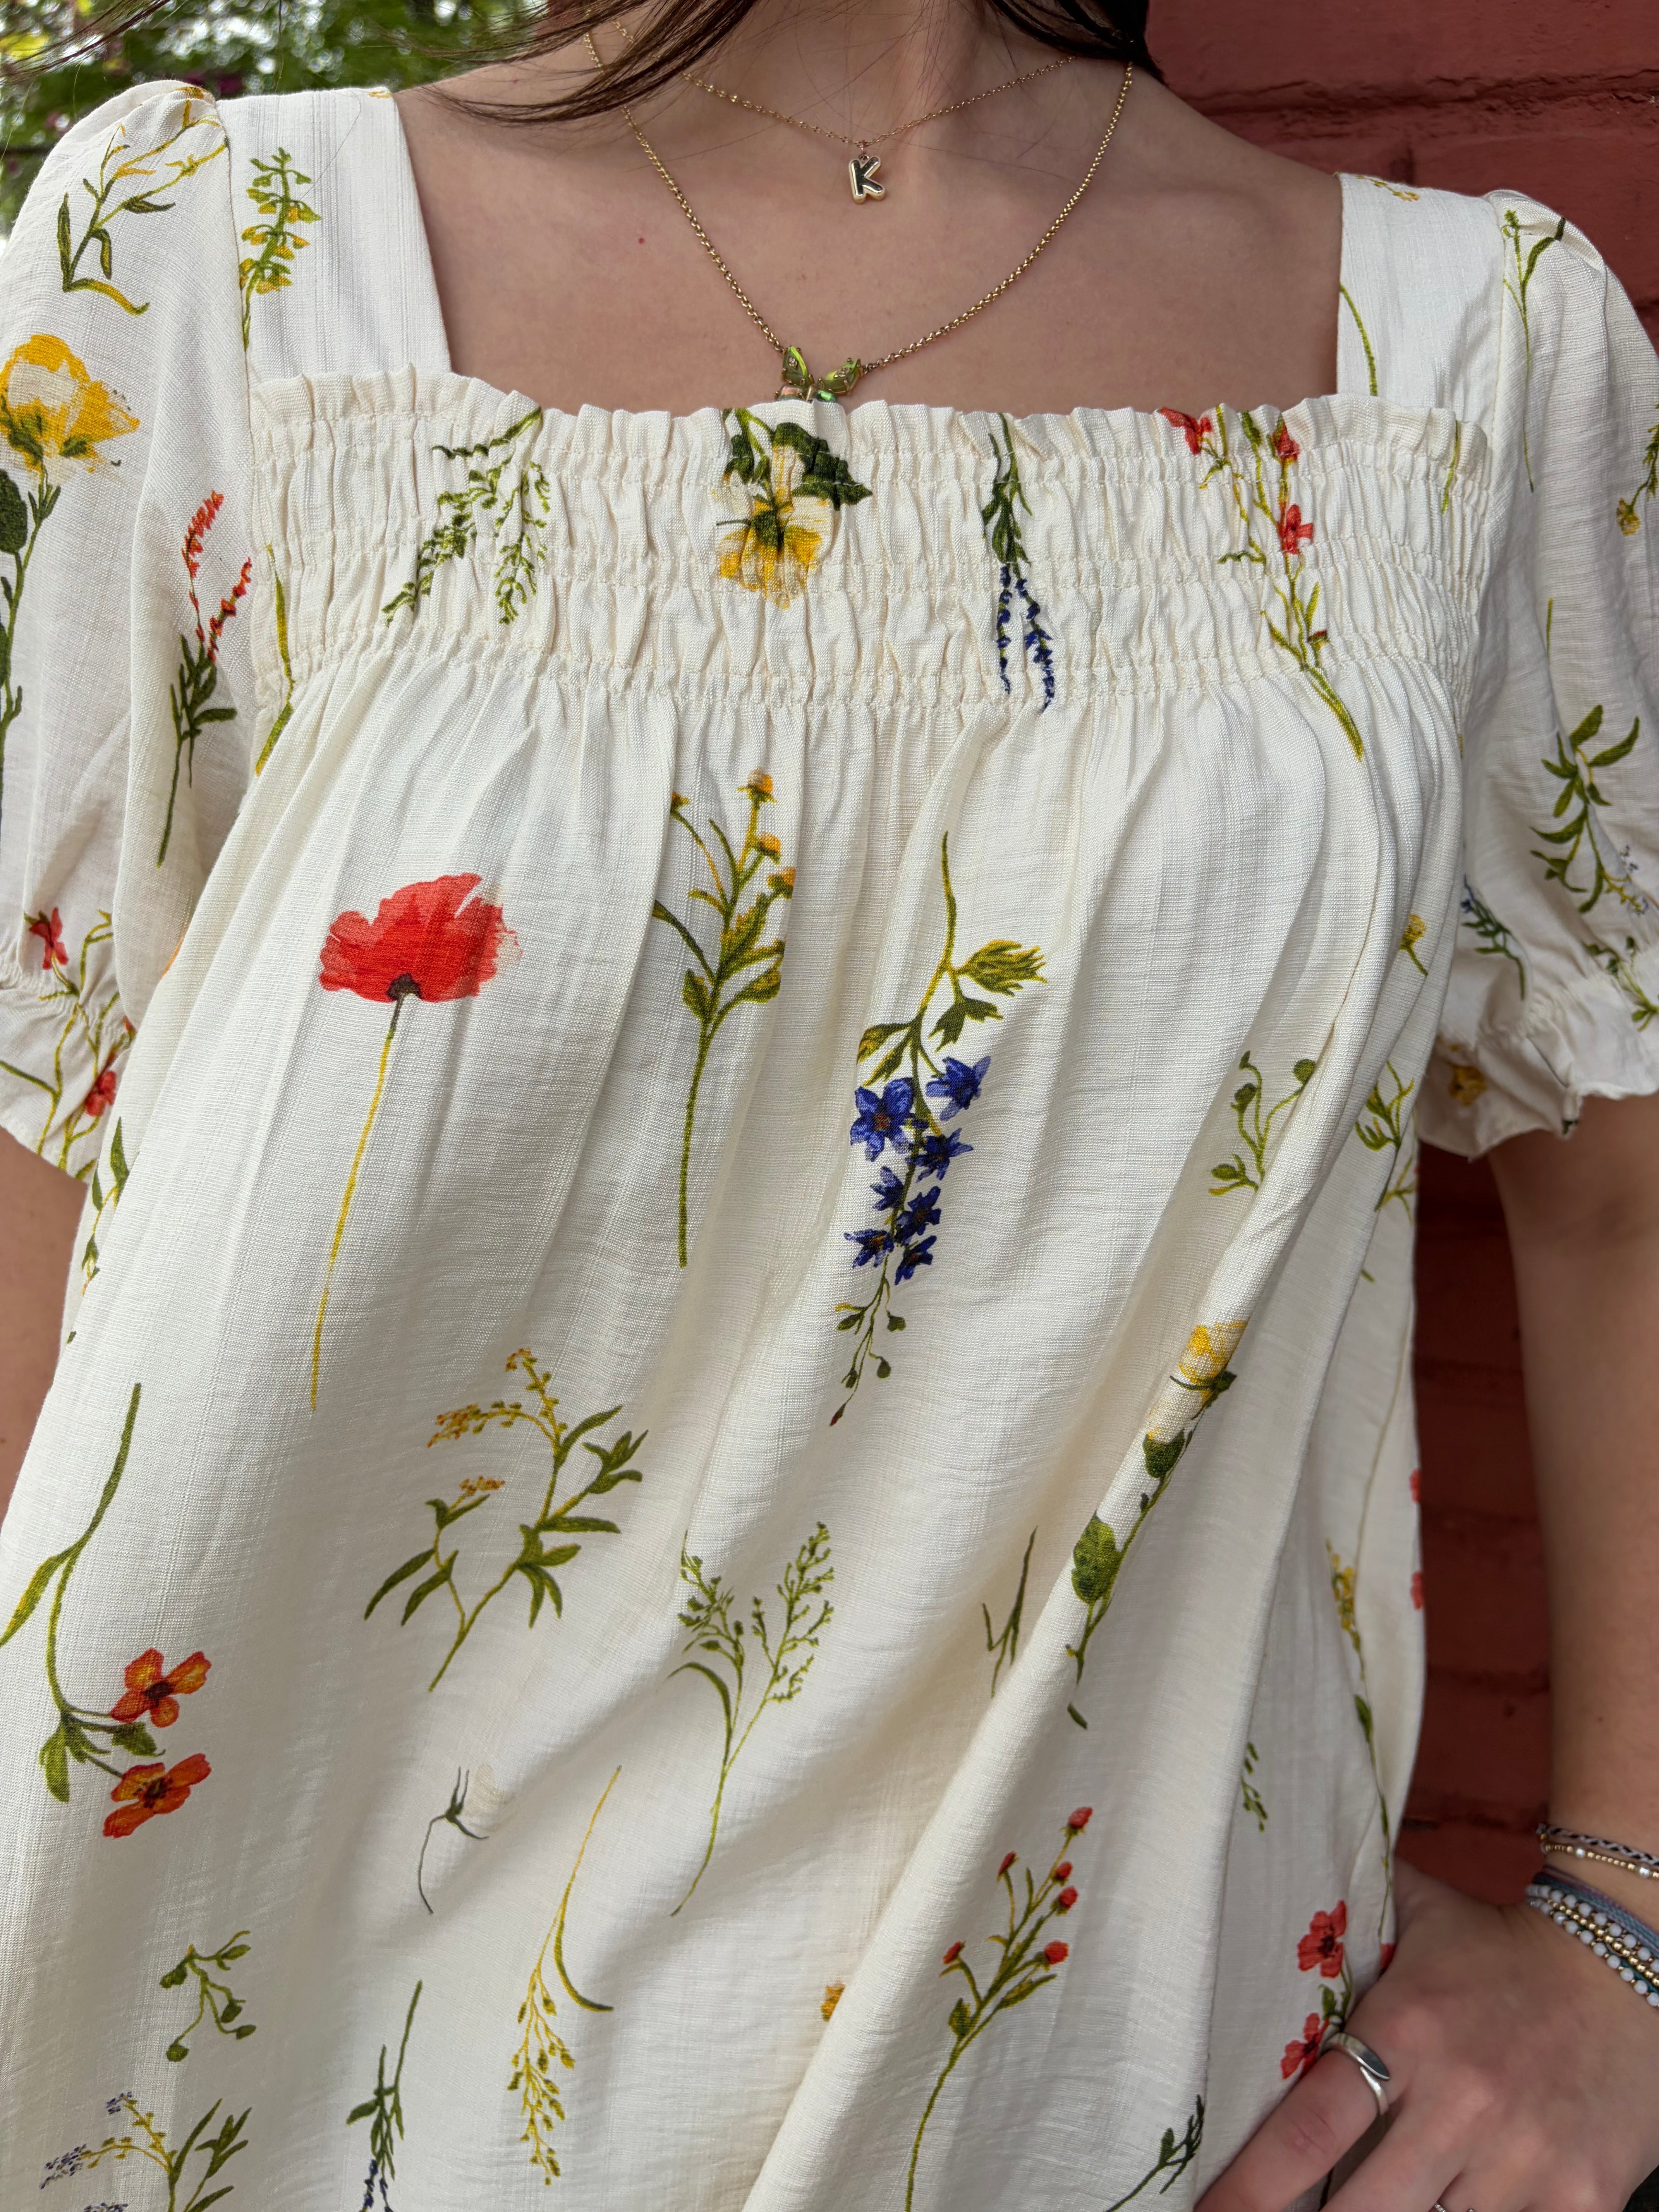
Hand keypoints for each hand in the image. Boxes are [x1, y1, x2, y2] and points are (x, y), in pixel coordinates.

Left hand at [1195, 1860, 1658, 2211]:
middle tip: (1307, 2210)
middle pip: (1360, 2208)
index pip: (1310, 2128)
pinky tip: (1465, 2198)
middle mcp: (1461, 2102)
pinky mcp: (1581, 2196)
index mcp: (1409, 2033)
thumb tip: (1268, 1881)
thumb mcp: (1418, 1915)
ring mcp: (1523, 2159)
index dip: (1252, 2186)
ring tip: (1399, 2187)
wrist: (1624, 1962)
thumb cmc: (1503, 1945)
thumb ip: (1348, 1916)